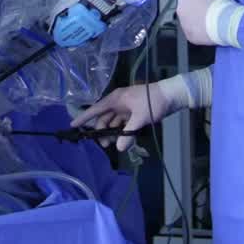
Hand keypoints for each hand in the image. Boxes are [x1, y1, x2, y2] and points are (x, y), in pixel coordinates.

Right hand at [71, 79, 188, 151]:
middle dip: (101, 131)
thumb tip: (118, 147)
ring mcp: (125, 108)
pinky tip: (123, 140)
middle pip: (104, 118)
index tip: (73, 124)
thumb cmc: (153, 102)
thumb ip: (128, 133)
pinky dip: (121, 132)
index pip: (96, 109)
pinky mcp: (133, 113)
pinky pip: (122, 124)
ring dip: (111, 133)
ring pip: (113, 122)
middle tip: (104, 145)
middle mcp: (118, 103)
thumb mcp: (141, 117)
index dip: (84, 117)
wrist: (171, 96)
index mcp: (116, 99)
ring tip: (113, 145)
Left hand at [177, 0, 243, 46]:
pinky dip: (198, 30)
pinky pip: (192, 32)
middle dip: (193, 8)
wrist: (227, 24)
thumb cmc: (221, 5)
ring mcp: (184, 25)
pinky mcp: (190, 36)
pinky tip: (209, 28)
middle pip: (185, 7)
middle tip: (207, 9)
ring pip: (188, 20)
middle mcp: (181, 10)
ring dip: (195, 19)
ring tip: (209, 19)